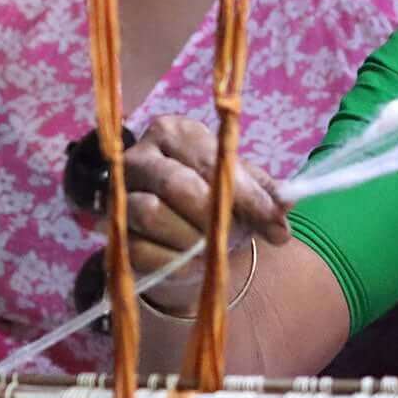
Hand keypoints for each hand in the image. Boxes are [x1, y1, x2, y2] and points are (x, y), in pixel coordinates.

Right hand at [122, 115, 291, 313]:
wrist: (178, 235)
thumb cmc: (212, 200)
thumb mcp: (243, 189)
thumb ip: (266, 196)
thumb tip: (284, 208)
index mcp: (174, 132)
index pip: (210, 160)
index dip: (245, 193)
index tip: (274, 219)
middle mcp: (139, 156)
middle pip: (174, 184)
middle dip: (213, 216)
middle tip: (237, 235)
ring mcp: (119, 194)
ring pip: (150, 214)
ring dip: (191, 239)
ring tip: (213, 249)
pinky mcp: (112, 232)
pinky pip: (139, 248)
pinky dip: (173, 262)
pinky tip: (195, 265)